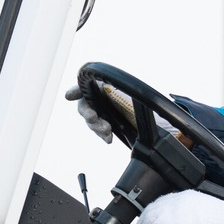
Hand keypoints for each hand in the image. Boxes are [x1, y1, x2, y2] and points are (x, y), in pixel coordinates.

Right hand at [66, 84, 193, 146]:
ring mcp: (101, 113)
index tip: (71, 95)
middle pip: (84, 107)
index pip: (83, 87)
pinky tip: (108, 139)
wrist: (152, 116)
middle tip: (95, 117)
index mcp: (101, 87)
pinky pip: (100, 131)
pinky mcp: (106, 125)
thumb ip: (112, 85)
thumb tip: (92, 87)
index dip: (75, 90)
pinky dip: (103, 135)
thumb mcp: (128, 90)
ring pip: (91, 121)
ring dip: (97, 127)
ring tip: (107, 130)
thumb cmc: (139, 98)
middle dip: (88, 114)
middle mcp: (98, 99)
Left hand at [135, 190, 223, 223]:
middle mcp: (178, 199)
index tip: (147, 223)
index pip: (162, 202)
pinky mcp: (173, 220)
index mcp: (186, 196)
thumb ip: (189, 218)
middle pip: (152, 208)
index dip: (152, 213)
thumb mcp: (203, 215)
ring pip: (150, 218)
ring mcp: (175, 208)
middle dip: (142, 222)